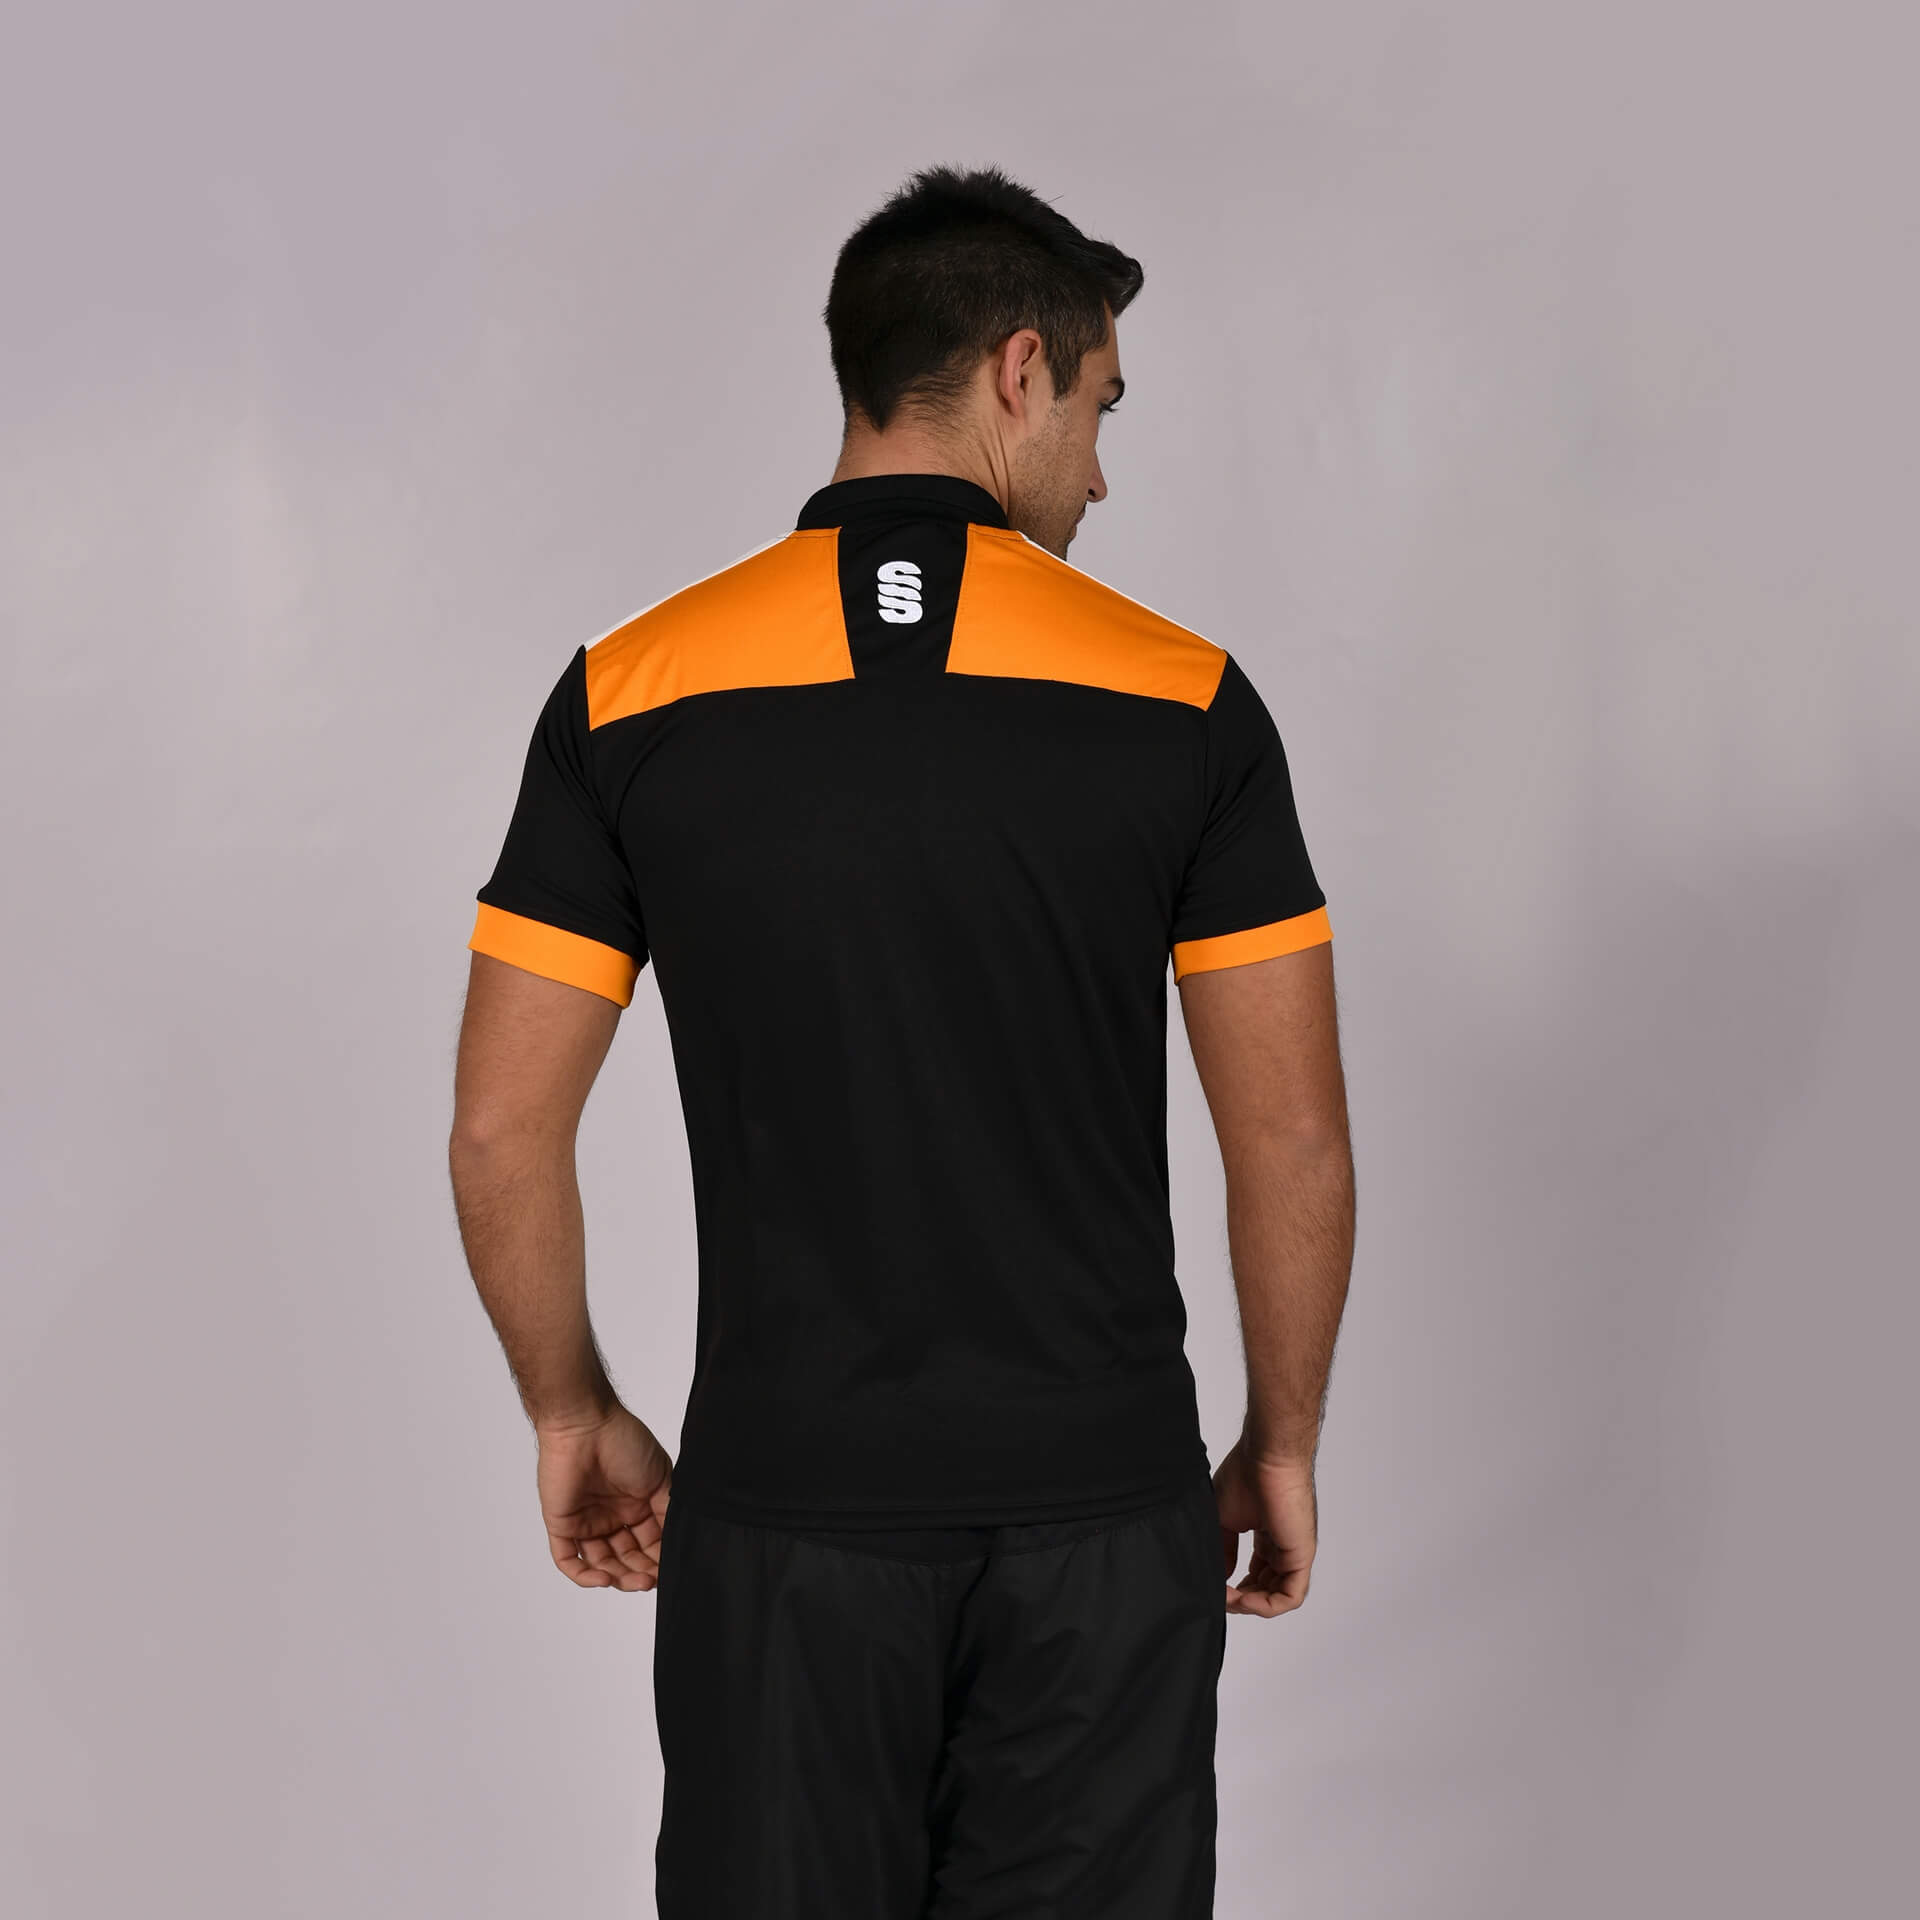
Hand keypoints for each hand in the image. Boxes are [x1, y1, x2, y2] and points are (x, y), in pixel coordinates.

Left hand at [534, 1404, 673, 1590]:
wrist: (586, 1425)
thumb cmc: (624, 1442)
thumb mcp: (661, 1477)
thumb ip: (668, 1511)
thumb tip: (678, 1542)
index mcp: (636, 1505)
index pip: (649, 1543)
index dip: (659, 1559)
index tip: (672, 1569)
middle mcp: (611, 1516)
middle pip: (626, 1558)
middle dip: (640, 1573)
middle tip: (652, 1582)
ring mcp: (585, 1522)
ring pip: (601, 1564)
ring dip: (618, 1578)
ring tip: (636, 1582)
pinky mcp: (561, 1525)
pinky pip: (568, 1560)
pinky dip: (585, 1576)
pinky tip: (605, 1578)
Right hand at [1213, 1435, 1316, 1617]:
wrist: (1265, 1457)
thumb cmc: (1245, 1474)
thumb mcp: (1224, 1518)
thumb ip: (1223, 1550)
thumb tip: (1220, 1577)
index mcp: (1267, 1536)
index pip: (1256, 1574)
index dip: (1235, 1587)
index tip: (1213, 1584)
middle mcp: (1283, 1547)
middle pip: (1265, 1589)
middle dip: (1241, 1599)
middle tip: (1219, 1595)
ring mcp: (1294, 1553)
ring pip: (1277, 1597)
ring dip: (1250, 1605)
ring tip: (1228, 1597)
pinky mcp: (1301, 1556)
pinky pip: (1289, 1597)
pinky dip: (1265, 1606)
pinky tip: (1243, 1599)